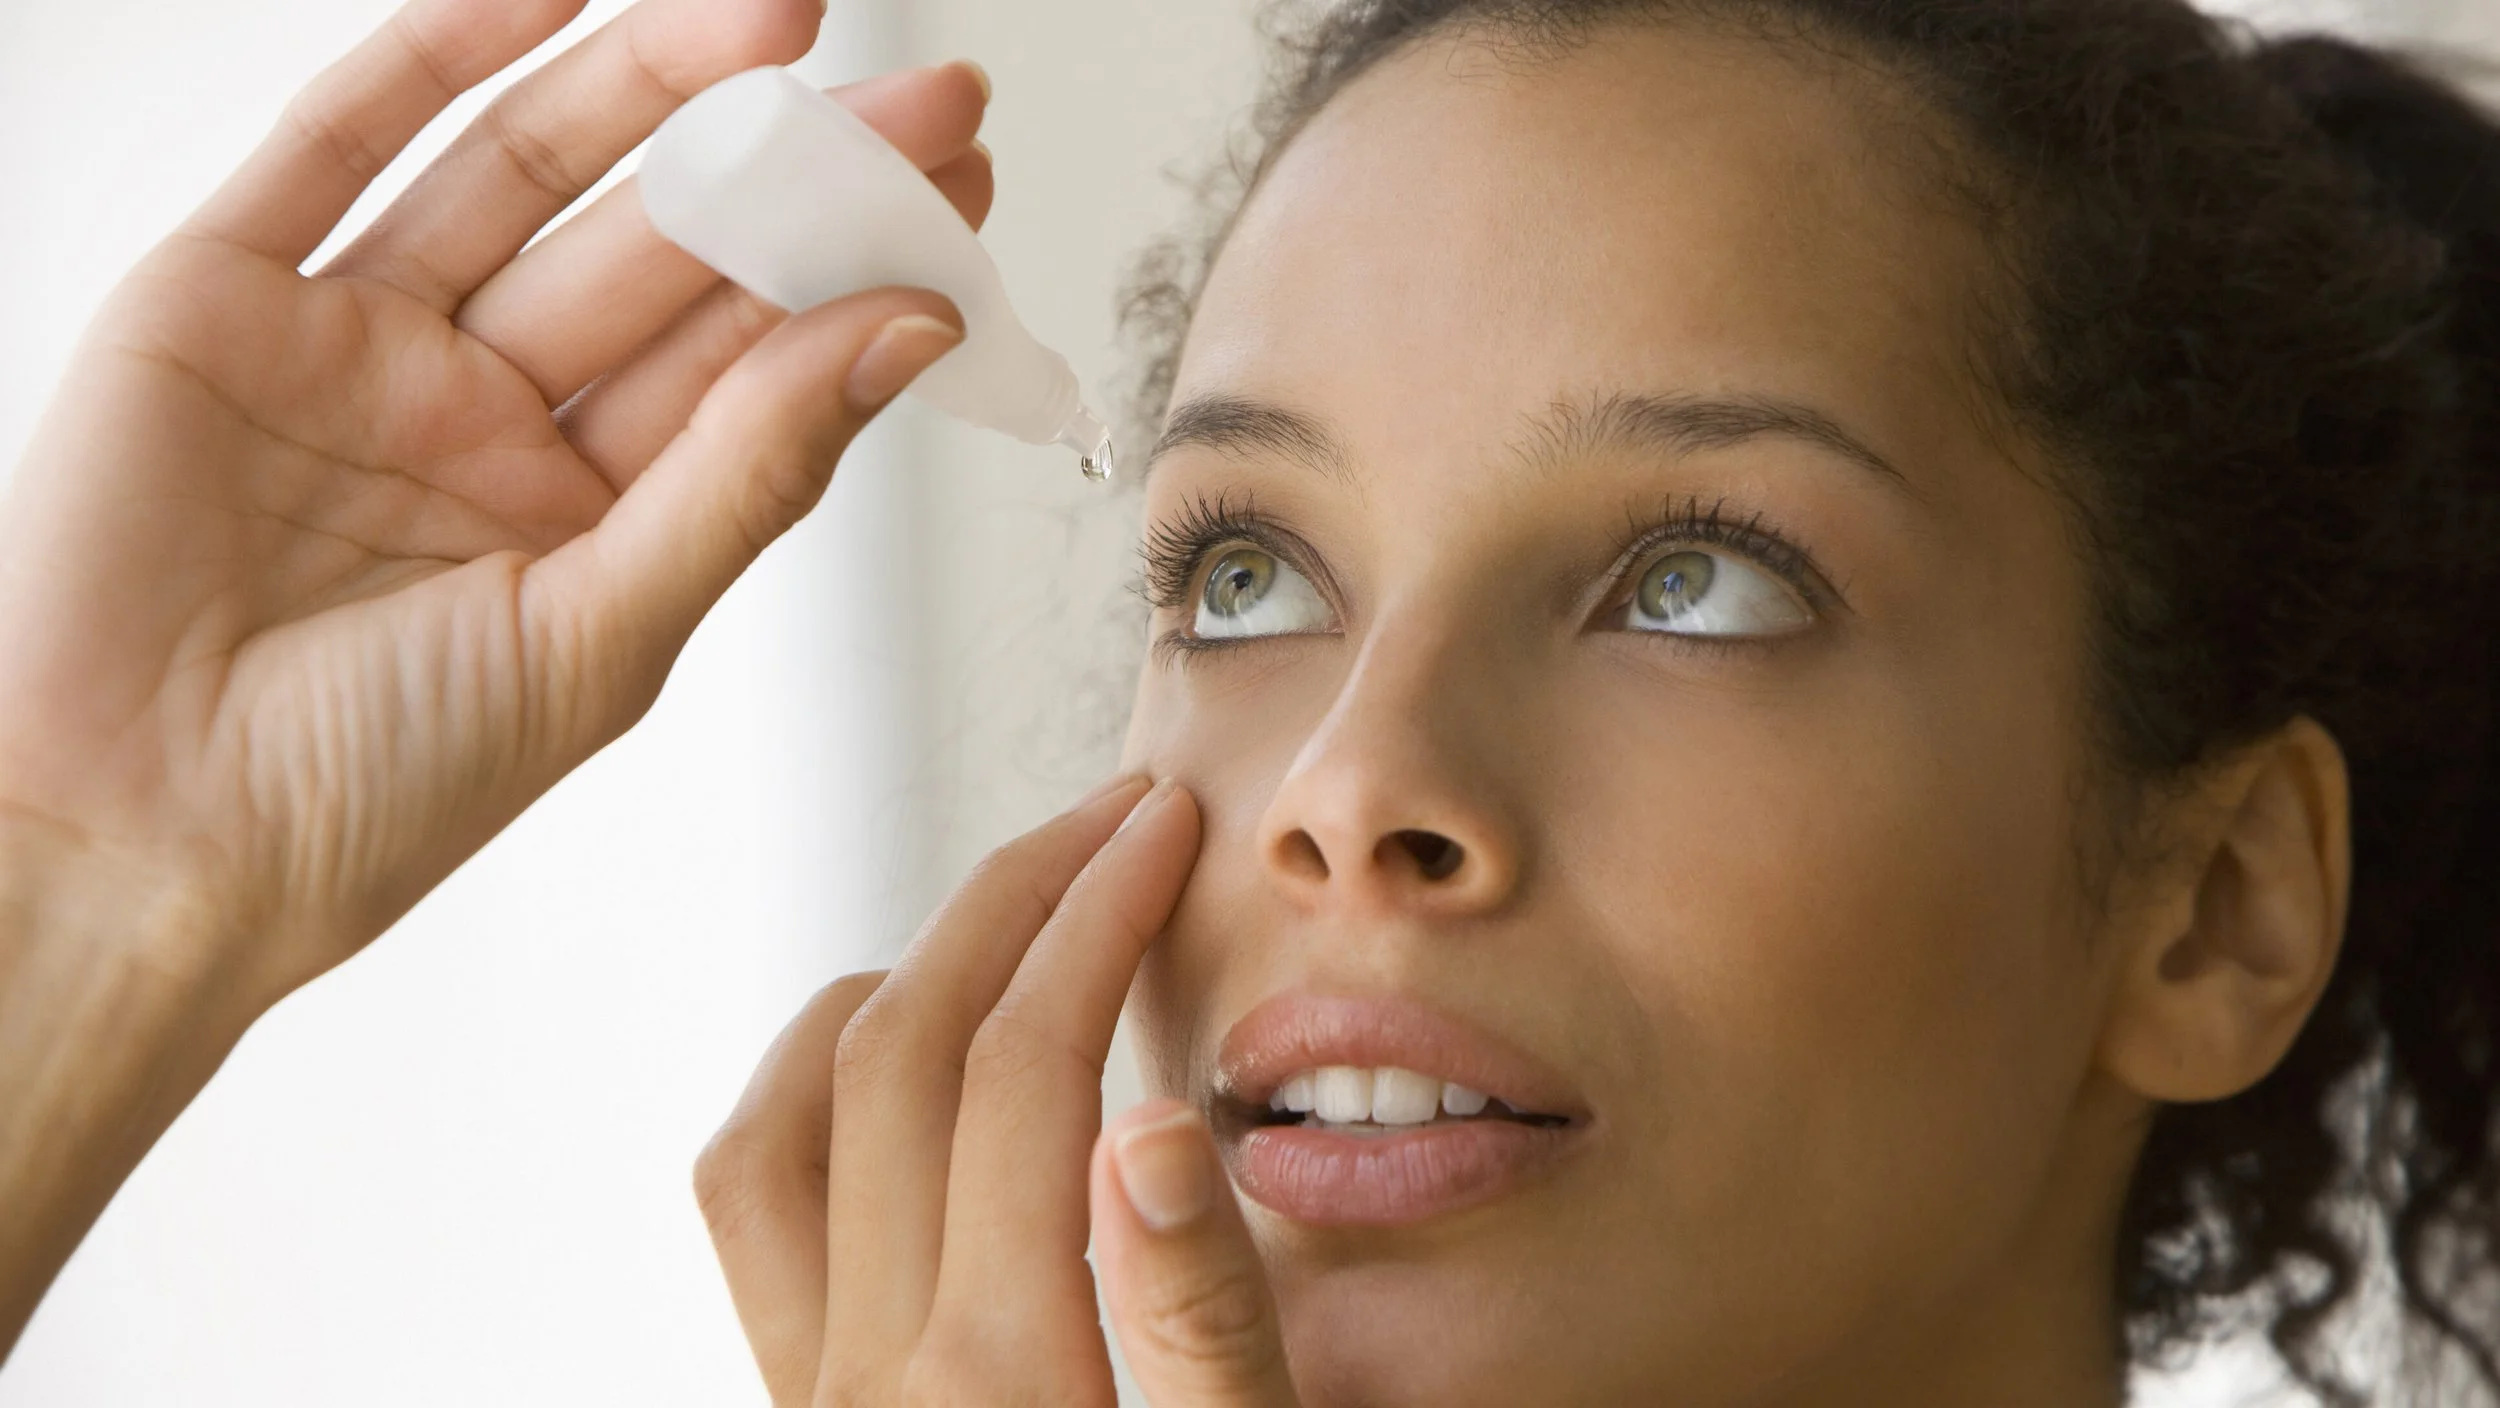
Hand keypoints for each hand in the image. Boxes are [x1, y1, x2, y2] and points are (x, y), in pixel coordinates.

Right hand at [0, 0, 988, 1349]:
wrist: (128, 841)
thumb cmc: (368, 793)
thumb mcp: (601, 636)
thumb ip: (748, 474)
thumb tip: (905, 332)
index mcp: (589, 515)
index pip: (752, 361)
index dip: (856, 269)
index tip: (961, 186)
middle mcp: (485, 420)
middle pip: (665, 257)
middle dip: (793, 167)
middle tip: (927, 90)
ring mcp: (359, 348)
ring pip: (528, 177)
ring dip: (652, 86)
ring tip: (784, 15)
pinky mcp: (226, 297)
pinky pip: (342, 142)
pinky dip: (440, 53)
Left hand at [695, 777, 1303, 1405]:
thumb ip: (1200, 1324)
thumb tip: (1152, 1130)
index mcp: (999, 1385)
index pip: (1027, 1074)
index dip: (1100, 919)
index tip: (1163, 832)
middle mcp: (870, 1380)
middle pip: (895, 1060)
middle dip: (1011, 904)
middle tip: (1111, 821)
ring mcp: (813, 1395)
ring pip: (781, 1127)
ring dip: (895, 987)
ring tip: (1010, 929)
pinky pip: (753, 1217)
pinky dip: (814, 1093)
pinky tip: (909, 1080)